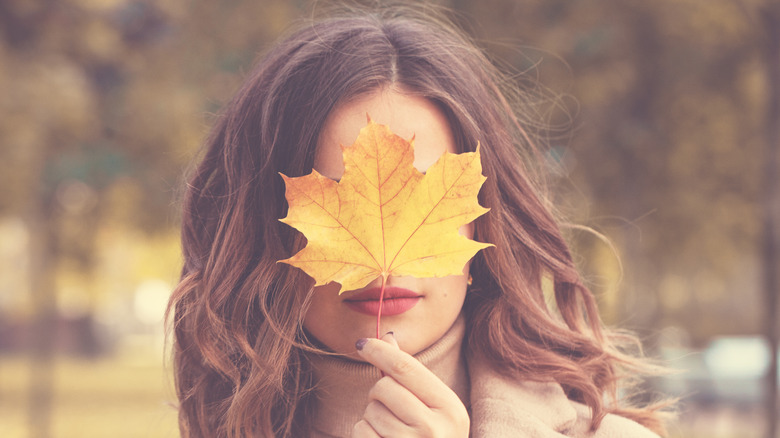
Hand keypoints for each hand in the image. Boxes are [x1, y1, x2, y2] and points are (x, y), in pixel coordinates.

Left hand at [351, 332, 469, 437]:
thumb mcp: (433, 408)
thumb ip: (410, 374)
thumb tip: (387, 338)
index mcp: (451, 409)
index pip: (405, 367)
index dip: (379, 351)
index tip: (361, 343)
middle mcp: (434, 430)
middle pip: (383, 388)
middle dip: (379, 395)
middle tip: (393, 410)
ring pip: (369, 411)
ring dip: (372, 418)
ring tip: (392, 432)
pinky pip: (360, 431)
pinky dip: (365, 434)